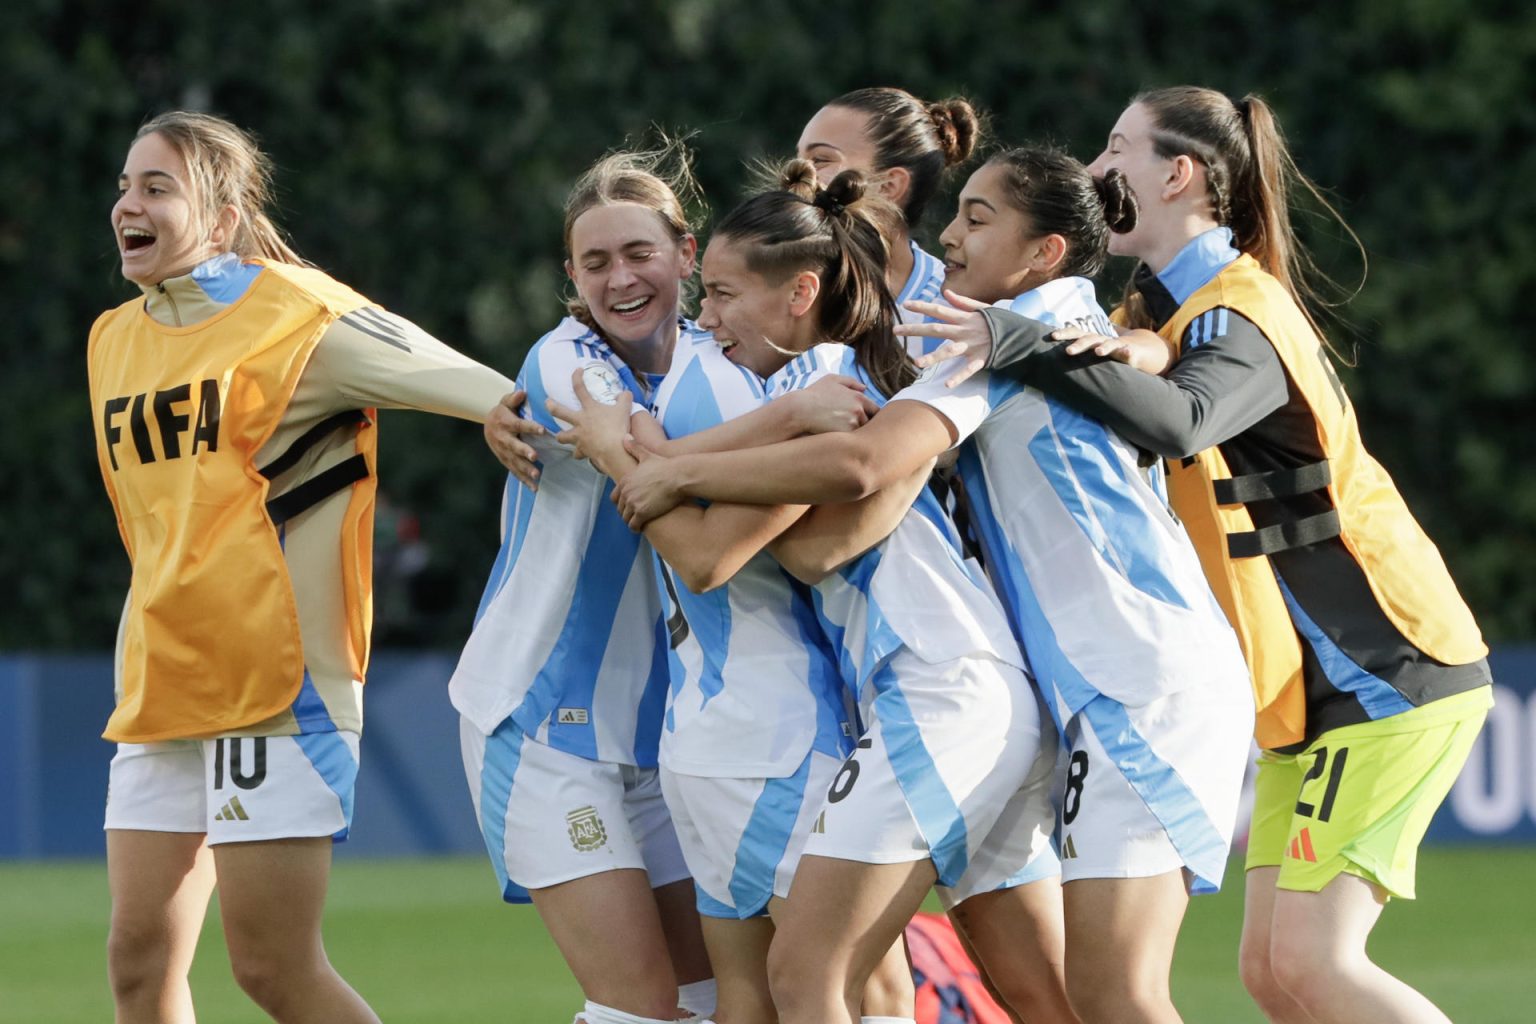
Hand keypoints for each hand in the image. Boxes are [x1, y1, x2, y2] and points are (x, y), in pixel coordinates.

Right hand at [483, 390, 545, 488]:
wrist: (488, 425)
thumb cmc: (503, 411)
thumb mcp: (505, 402)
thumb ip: (513, 398)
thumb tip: (522, 393)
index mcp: (506, 423)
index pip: (519, 425)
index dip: (530, 427)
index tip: (542, 430)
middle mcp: (504, 439)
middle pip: (514, 446)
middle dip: (524, 452)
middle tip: (535, 457)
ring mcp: (504, 452)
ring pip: (514, 461)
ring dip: (525, 469)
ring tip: (536, 475)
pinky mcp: (505, 461)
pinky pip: (514, 471)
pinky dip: (524, 480)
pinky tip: (534, 487)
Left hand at [548, 367, 633, 473]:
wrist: (613, 449)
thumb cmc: (618, 427)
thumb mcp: (625, 409)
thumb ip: (625, 398)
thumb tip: (625, 393)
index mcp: (590, 408)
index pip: (580, 388)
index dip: (577, 377)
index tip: (576, 370)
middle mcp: (580, 421)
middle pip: (560, 412)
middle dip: (551, 406)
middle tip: (547, 403)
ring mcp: (579, 436)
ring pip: (562, 436)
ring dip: (561, 436)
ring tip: (561, 436)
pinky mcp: (582, 450)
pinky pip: (577, 453)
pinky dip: (579, 453)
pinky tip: (581, 454)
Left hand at [612, 439, 684, 529]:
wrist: (678, 477)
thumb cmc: (665, 466)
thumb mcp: (647, 455)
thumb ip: (634, 448)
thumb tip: (625, 437)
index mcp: (625, 481)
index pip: (614, 497)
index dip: (621, 502)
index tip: (628, 505)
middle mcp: (626, 492)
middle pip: (620, 509)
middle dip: (626, 512)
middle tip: (635, 515)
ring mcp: (633, 503)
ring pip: (625, 518)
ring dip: (631, 521)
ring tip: (638, 522)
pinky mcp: (642, 513)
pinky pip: (633, 525)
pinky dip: (636, 527)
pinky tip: (641, 527)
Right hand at [789, 375, 880, 434]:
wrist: (800, 409)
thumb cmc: (814, 394)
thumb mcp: (832, 380)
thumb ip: (851, 382)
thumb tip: (865, 388)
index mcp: (859, 397)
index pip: (876, 410)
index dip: (871, 416)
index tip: (865, 419)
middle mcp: (859, 410)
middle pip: (870, 423)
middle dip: (863, 425)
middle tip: (854, 428)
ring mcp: (852, 423)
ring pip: (862, 432)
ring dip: (857, 434)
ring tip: (848, 435)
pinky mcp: (844, 435)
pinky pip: (853, 440)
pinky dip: (849, 441)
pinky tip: (841, 439)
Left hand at [895, 289, 993, 387]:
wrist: (1020, 335)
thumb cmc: (999, 322)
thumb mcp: (982, 308)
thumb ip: (963, 302)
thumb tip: (946, 293)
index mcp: (964, 318)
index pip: (938, 310)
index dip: (922, 307)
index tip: (905, 304)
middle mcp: (964, 331)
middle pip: (936, 329)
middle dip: (915, 330)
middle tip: (895, 331)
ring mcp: (972, 346)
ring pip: (949, 351)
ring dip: (933, 357)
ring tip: (916, 363)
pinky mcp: (980, 359)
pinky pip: (968, 370)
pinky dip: (958, 377)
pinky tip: (947, 385)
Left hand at [1057, 326, 1175, 374]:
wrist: (1136, 347)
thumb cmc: (1107, 349)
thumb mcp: (1091, 348)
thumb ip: (1076, 348)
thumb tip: (1051, 354)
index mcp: (1091, 338)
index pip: (1076, 332)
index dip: (1065, 333)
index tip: (1052, 336)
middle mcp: (1102, 339)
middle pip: (1089, 339)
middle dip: (1079, 344)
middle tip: (1068, 351)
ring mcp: (1116, 344)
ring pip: (1109, 345)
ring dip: (1104, 348)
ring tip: (1099, 352)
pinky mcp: (1130, 351)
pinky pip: (1129, 352)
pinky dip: (1128, 352)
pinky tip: (1128, 353)